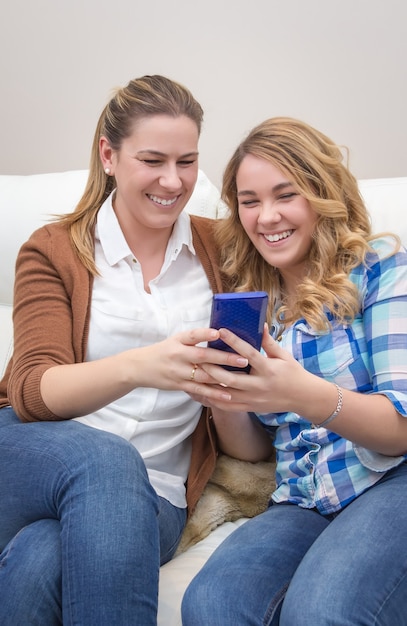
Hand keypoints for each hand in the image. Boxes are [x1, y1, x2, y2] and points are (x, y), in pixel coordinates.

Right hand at [131, 327, 248, 403]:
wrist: (140, 367)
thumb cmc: (163, 350)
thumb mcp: (175, 339)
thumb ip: (194, 338)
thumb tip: (218, 333)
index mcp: (178, 341)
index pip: (192, 335)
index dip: (205, 334)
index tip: (219, 333)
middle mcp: (178, 355)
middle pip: (202, 356)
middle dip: (224, 358)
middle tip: (243, 359)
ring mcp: (178, 372)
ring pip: (203, 375)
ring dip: (222, 377)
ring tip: (241, 378)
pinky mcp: (179, 385)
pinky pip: (199, 390)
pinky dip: (214, 393)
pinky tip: (227, 395)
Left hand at [196, 325, 311, 414]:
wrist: (302, 397)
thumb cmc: (293, 373)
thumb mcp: (284, 355)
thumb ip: (269, 342)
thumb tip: (260, 324)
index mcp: (268, 369)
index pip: (248, 354)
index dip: (234, 342)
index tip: (221, 331)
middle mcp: (259, 386)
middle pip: (231, 378)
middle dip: (213, 368)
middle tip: (199, 357)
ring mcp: (253, 399)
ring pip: (225, 394)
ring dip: (209, 385)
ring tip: (195, 375)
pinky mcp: (249, 407)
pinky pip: (227, 406)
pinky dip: (212, 400)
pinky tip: (201, 392)